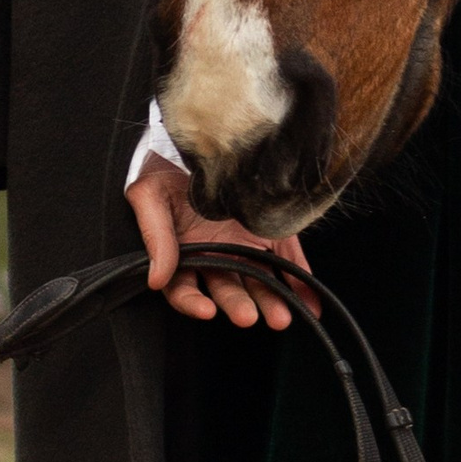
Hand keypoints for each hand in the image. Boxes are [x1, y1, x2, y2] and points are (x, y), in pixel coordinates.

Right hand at [126, 154, 311, 327]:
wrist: (200, 143)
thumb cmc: (165, 174)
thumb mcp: (150, 198)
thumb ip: (154, 237)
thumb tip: (156, 278)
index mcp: (184, 254)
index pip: (184, 288)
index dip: (192, 302)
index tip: (206, 310)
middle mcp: (215, 256)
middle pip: (226, 288)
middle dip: (237, 304)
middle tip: (248, 317)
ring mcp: (245, 247)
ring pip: (259, 281)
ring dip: (270, 301)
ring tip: (281, 317)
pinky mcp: (272, 235)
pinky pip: (288, 261)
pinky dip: (300, 281)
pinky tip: (310, 299)